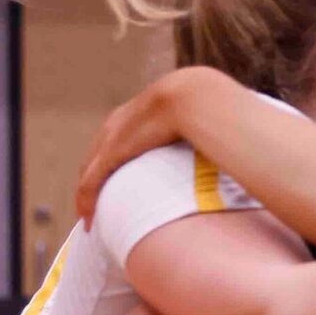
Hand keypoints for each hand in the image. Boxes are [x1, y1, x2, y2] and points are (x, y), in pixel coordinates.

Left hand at [77, 68, 225, 225]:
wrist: (195, 97)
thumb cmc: (208, 107)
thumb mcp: (198, 119)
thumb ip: (203, 135)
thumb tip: (229, 147)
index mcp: (136, 114)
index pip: (113, 141)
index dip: (110, 163)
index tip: (116, 184)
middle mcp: (117, 125)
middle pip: (95, 158)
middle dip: (92, 182)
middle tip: (95, 205)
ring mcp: (112, 139)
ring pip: (89, 173)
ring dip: (86, 196)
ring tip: (89, 217)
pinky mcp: (112, 153)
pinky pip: (91, 182)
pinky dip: (86, 200)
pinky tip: (87, 217)